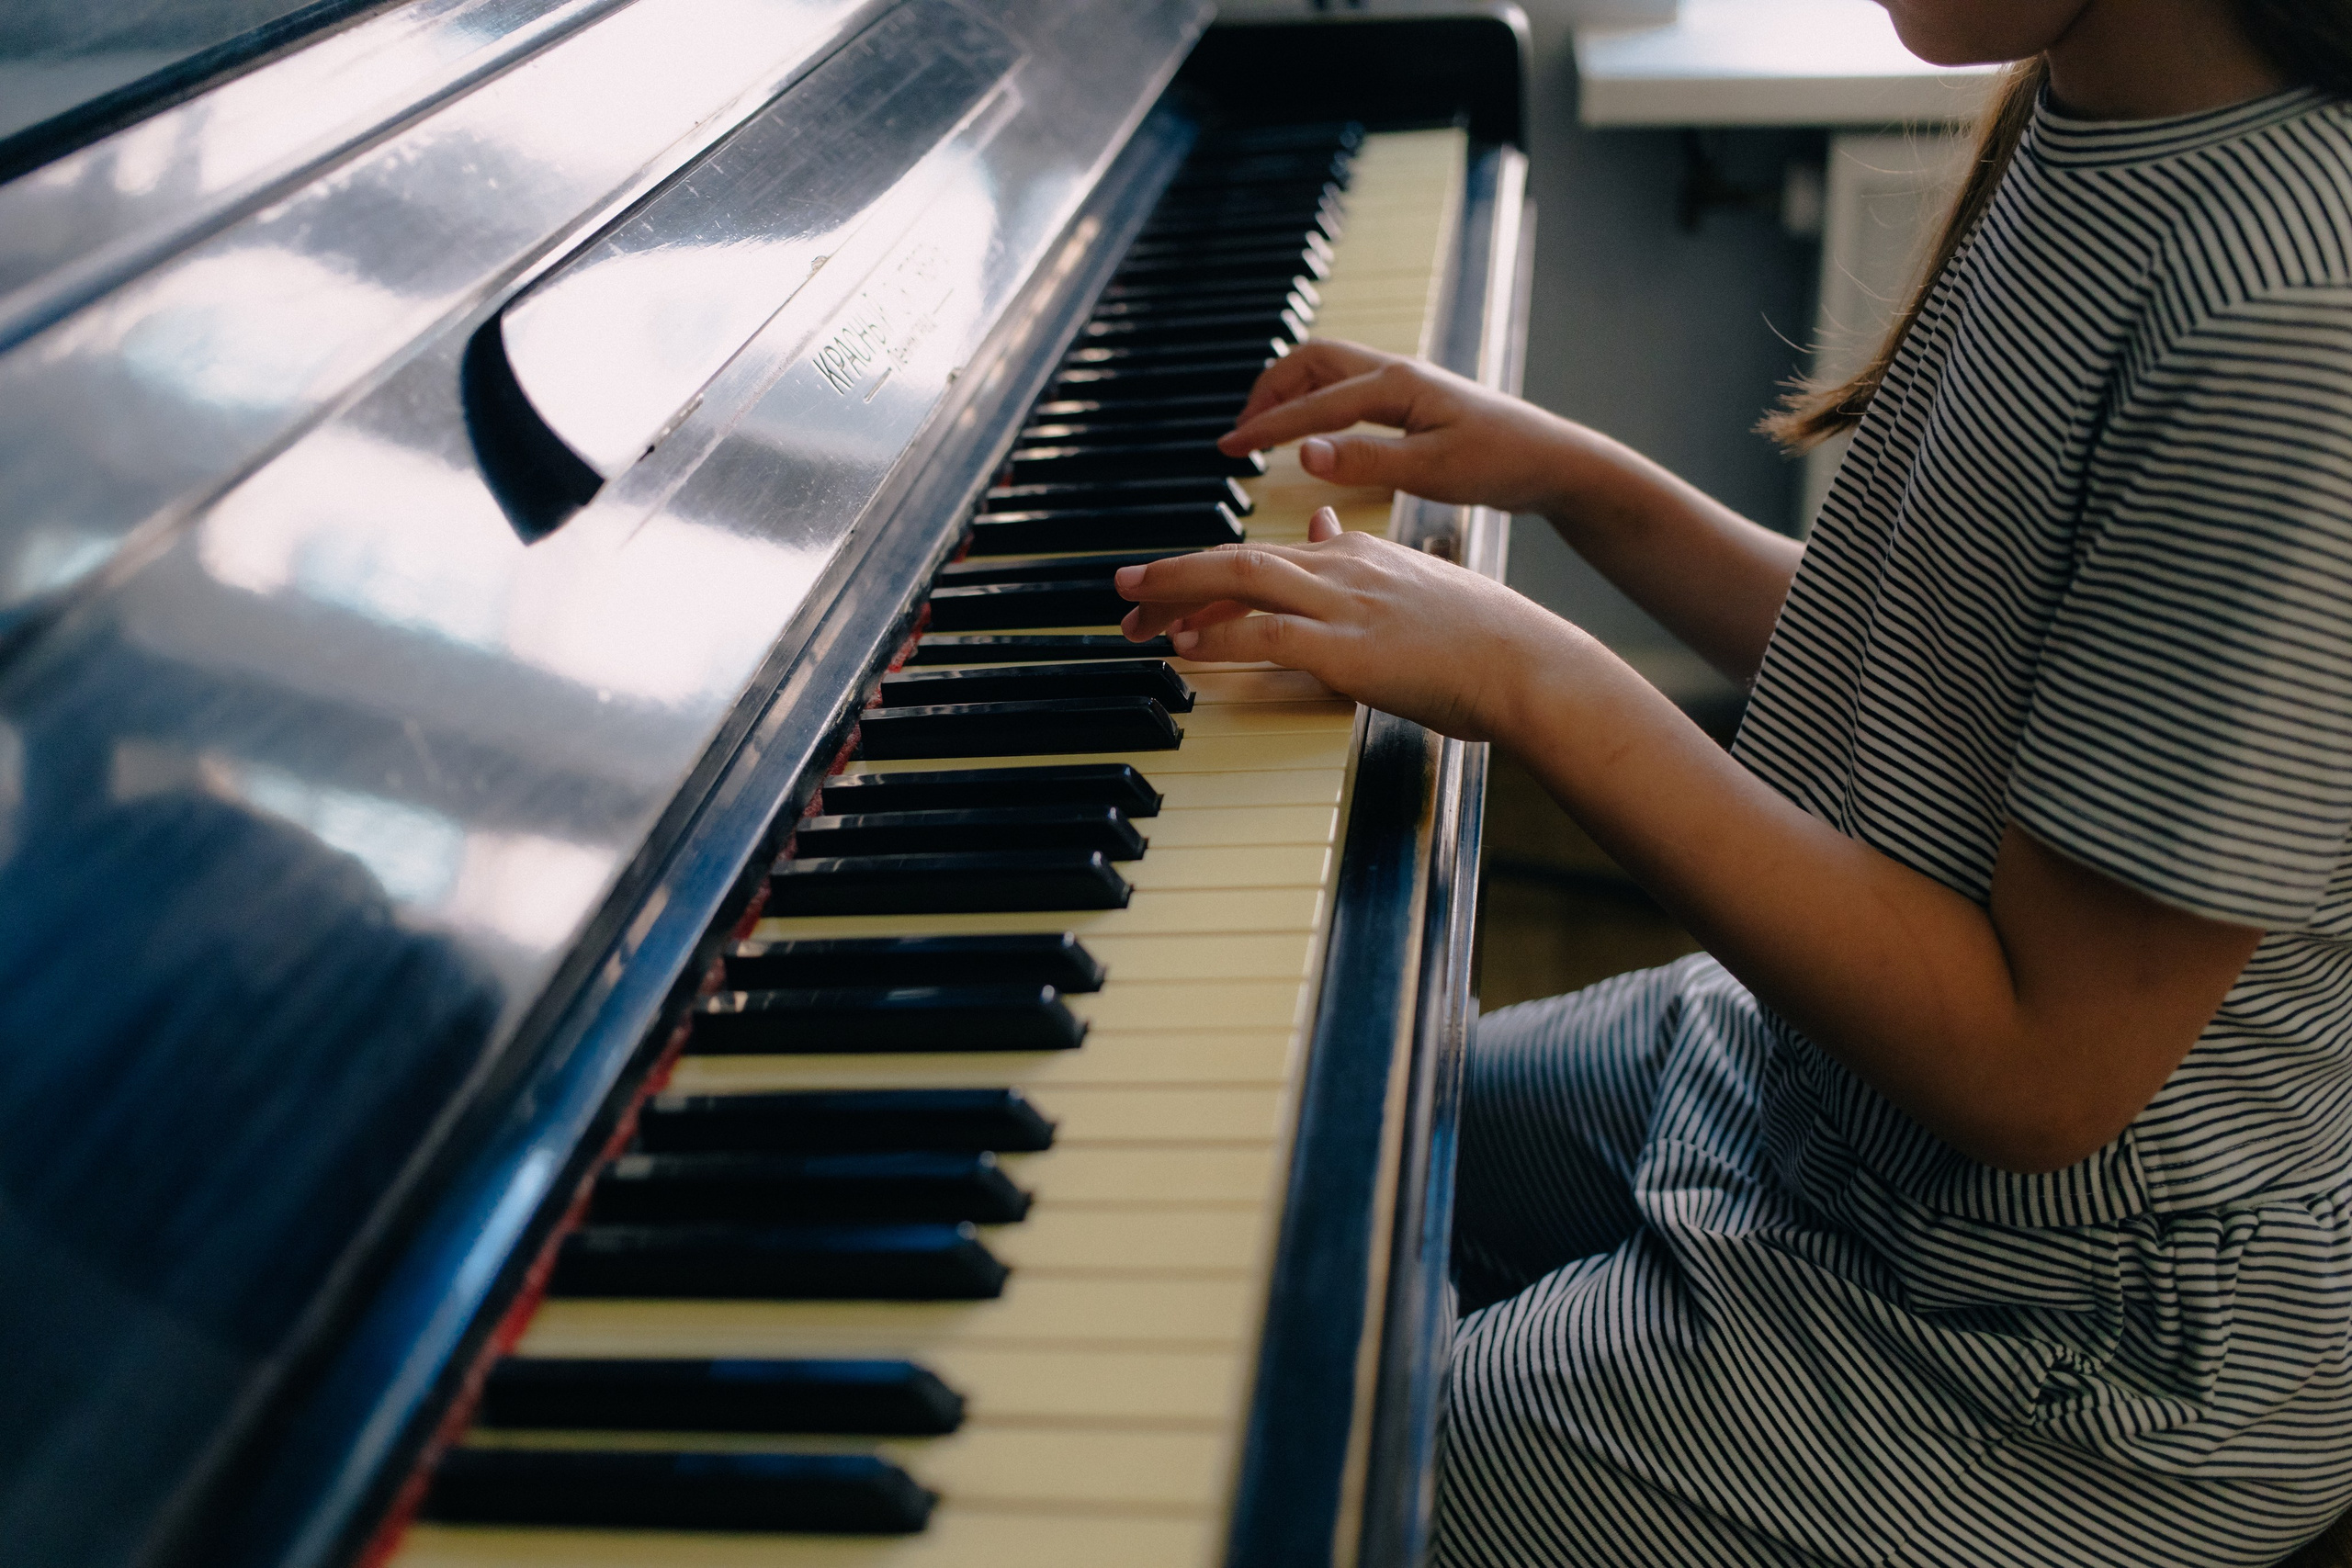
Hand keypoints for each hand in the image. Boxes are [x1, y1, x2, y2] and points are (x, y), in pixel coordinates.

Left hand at [1114, 506, 1581, 741]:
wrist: (1528, 663)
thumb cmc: (1483, 638)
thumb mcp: (1417, 581)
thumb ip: (1359, 556)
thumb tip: (1314, 524)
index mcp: (1358, 555)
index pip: (1267, 552)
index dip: (1210, 569)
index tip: (1171, 586)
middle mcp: (1343, 569)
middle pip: (1237, 557)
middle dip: (1172, 574)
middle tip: (1122, 590)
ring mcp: (1344, 607)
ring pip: (1241, 582)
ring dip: (1177, 596)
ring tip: (1130, 614)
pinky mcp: (1348, 650)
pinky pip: (1268, 635)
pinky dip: (1220, 638)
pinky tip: (1185, 647)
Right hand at [1218, 339, 1587, 514]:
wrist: (1553, 461)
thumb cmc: (1501, 464)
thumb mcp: (1431, 471)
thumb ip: (1364, 461)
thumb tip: (1302, 453)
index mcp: (1394, 385)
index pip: (1312, 404)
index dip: (1265, 427)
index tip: (1226, 450)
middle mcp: (1395, 372)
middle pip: (1310, 362)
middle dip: (1267, 392)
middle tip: (1239, 434)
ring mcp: (1404, 383)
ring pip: (1327, 371)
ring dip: (1289, 393)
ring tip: (1262, 430)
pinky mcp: (1412, 400)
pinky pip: (1347, 388)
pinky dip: (1315, 402)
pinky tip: (1312, 434)